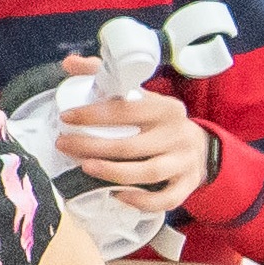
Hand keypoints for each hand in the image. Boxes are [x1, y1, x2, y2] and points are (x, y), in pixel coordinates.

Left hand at [54, 53, 214, 215]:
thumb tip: (70, 63)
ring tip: (85, 167)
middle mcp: (176, 134)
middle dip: (93, 147)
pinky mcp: (187, 184)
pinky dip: (142, 201)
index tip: (66, 118)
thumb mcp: (140, 96)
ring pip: (148, 173)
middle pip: (131, 145)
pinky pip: (166, 199)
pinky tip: (118, 196)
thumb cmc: (158, 120)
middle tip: (64, 145)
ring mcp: (184, 161)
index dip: (93, 115)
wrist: (199, 146)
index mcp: (164, 108)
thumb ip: (105, 77)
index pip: (125, 110)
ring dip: (113, 173)